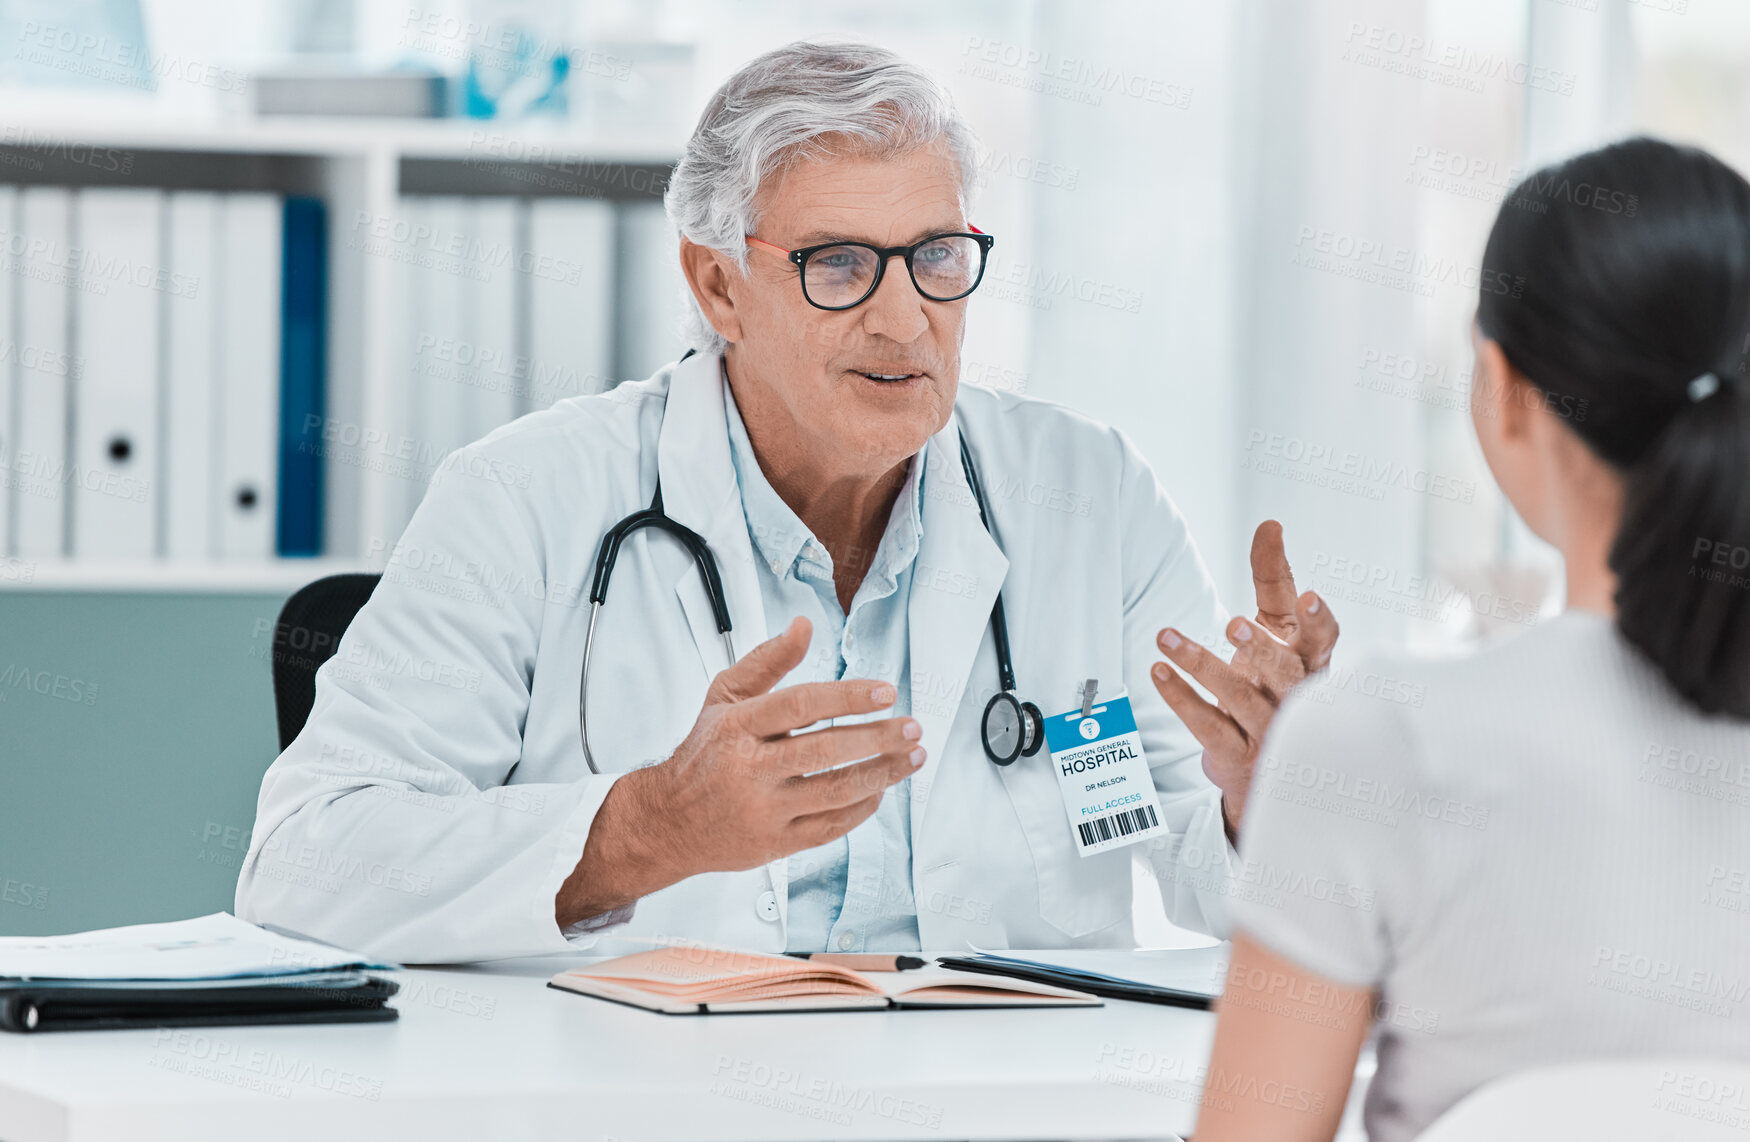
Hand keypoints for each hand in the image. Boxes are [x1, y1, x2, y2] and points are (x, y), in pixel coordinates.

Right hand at [556, 616, 923, 926]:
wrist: (668, 821)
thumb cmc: (704, 752)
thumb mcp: (724, 697)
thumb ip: (767, 661)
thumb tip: (804, 626)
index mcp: (738, 726)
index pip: (801, 705)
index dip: (848, 697)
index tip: (886, 692)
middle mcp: (749, 768)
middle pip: (825, 751)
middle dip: (878, 738)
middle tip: (913, 727)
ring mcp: (762, 810)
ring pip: (834, 792)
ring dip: (882, 774)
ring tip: (912, 757)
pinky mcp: (773, 844)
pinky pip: (829, 827)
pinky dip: (861, 808)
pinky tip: (880, 789)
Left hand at [1149, 521, 1337, 837]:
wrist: (1270, 760)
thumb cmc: (1277, 679)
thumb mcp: (1279, 628)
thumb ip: (1274, 579)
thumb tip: (1270, 525)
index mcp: (1312, 664)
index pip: (1325, 642)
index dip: (1319, 622)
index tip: (1307, 598)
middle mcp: (1296, 699)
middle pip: (1285, 675)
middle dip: (1261, 649)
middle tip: (1233, 624)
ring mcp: (1269, 730)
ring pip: (1238, 698)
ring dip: (1201, 665)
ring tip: (1166, 637)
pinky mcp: (1237, 753)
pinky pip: (1208, 726)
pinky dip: (1182, 699)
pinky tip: (1159, 672)